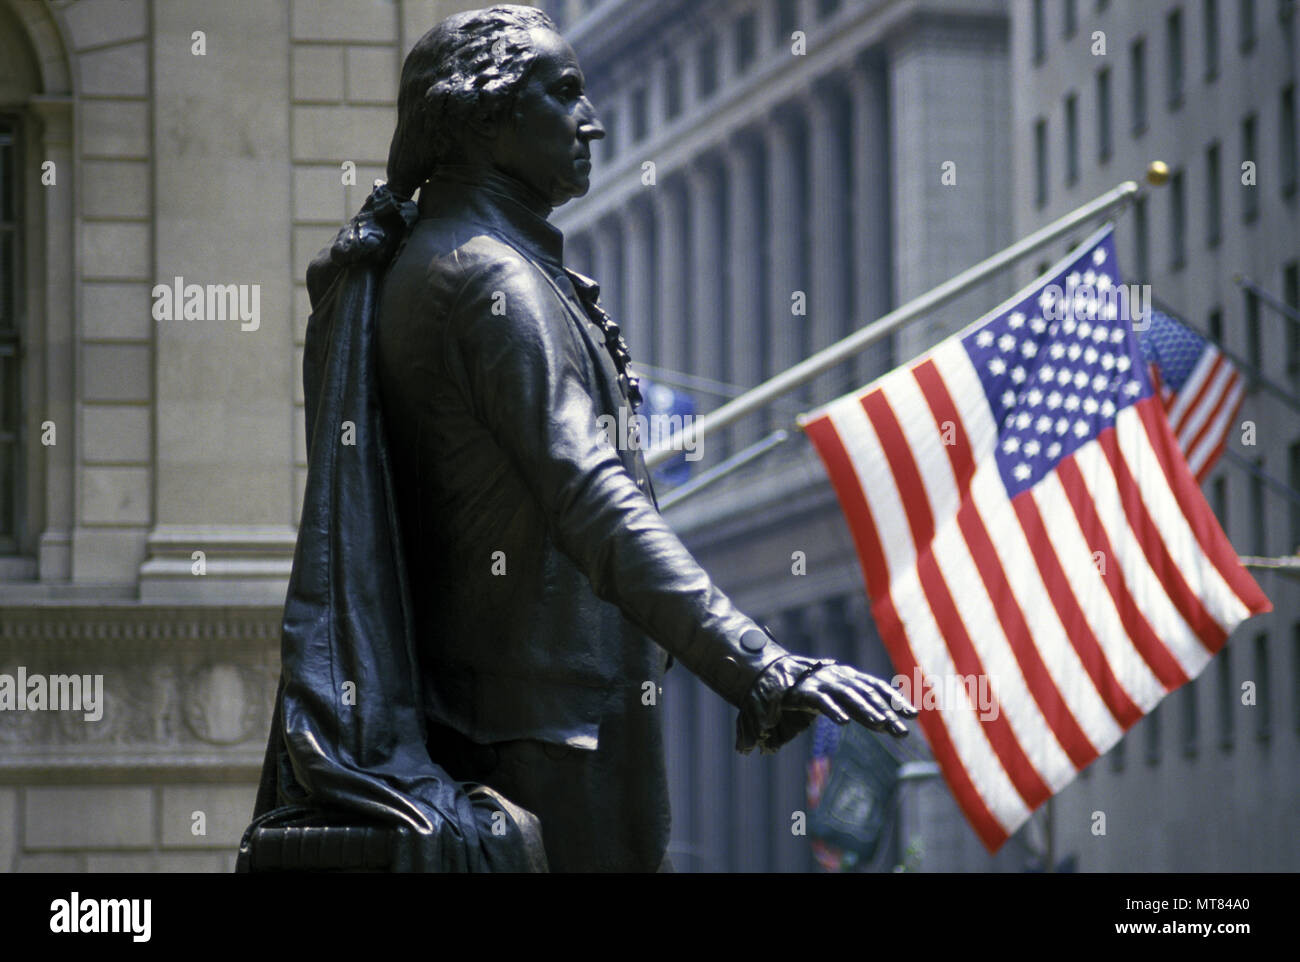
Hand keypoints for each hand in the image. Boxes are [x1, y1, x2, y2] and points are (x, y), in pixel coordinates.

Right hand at [782, 663, 917, 736]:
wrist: (782, 675)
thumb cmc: (818, 689)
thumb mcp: (842, 696)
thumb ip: (862, 709)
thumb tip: (886, 725)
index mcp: (852, 677)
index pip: (878, 687)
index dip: (896, 700)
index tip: (913, 715)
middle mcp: (842, 677)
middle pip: (868, 694)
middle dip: (886, 712)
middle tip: (902, 732)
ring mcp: (825, 683)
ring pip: (849, 696)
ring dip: (866, 710)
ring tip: (881, 724)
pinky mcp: (807, 692)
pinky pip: (822, 701)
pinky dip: (834, 710)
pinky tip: (844, 722)